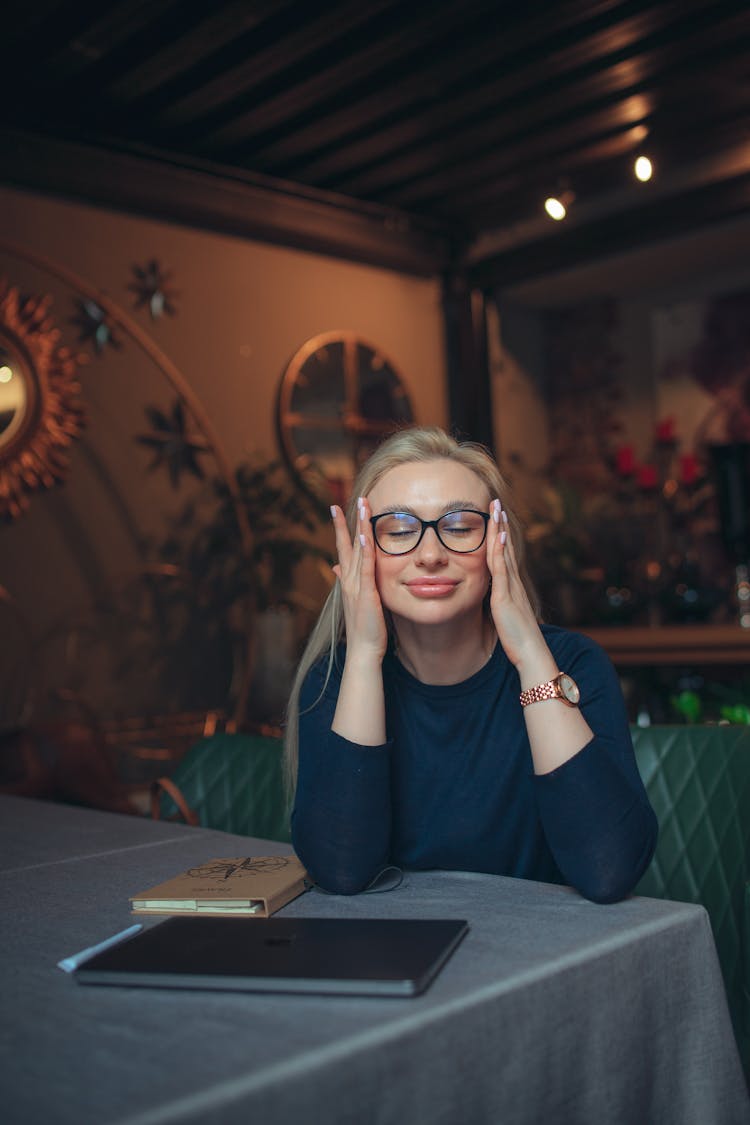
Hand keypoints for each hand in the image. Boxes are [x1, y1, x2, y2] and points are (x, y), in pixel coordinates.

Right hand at [331, 498, 387, 660]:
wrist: (363, 650)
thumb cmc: (363, 628)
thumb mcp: (355, 600)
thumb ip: (348, 582)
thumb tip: (336, 569)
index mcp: (347, 581)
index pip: (343, 549)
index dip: (341, 529)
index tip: (336, 509)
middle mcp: (348, 580)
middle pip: (347, 544)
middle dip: (348, 521)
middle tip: (349, 498)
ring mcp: (356, 586)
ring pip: (358, 551)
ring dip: (359, 527)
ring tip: (362, 506)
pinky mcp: (366, 593)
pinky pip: (365, 568)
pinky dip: (364, 551)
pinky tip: (363, 536)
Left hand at [486, 499, 549, 672]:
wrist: (532, 656)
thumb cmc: (518, 641)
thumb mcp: (506, 618)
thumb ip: (501, 606)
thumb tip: (494, 600)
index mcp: (511, 588)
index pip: (503, 555)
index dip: (499, 535)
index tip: (494, 517)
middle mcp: (513, 584)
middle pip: (505, 548)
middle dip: (500, 524)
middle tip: (495, 502)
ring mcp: (511, 589)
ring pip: (504, 553)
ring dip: (500, 530)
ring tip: (495, 509)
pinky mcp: (506, 598)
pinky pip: (502, 571)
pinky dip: (500, 552)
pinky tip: (499, 537)